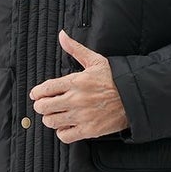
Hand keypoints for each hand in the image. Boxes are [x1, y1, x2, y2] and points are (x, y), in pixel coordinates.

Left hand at [29, 29, 129, 143]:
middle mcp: (76, 99)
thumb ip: (75, 49)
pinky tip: (67, 125)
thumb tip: (62, 35)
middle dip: (41, 106)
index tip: (36, 95)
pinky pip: (65, 136)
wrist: (134, 96)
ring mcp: (82, 116)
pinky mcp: (89, 130)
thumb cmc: (114, 78)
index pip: (45, 88)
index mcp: (76, 81)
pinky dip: (62, 132)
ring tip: (55, 115)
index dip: (37, 93)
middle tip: (44, 105)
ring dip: (50, 118)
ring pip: (51, 121)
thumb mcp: (95, 60)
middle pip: (44, 107)